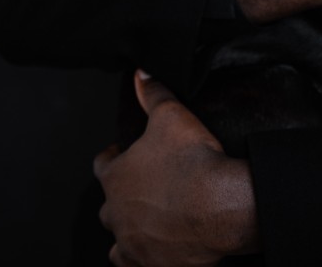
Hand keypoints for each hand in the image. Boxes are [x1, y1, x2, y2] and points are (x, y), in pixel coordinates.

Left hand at [94, 72, 259, 266]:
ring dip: (127, 234)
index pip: (101, 165)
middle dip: (120, 199)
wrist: (219, 206)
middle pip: (107, 208)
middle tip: (139, 191)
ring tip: (142, 227)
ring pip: (117, 244)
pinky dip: (141, 260)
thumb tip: (140, 74)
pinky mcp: (151, 265)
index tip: (119, 154)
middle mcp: (117, 214)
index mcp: (116, 177)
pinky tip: (153, 254)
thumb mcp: (171, 115)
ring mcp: (132, 243)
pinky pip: (134, 266)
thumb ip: (153, 93)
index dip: (111, 158)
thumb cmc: (193, 162)